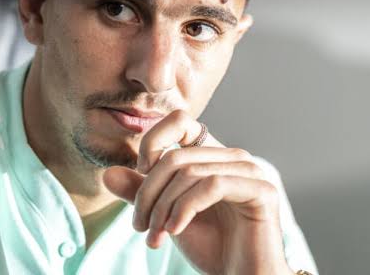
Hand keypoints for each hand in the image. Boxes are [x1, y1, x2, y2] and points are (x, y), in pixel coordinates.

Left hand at [103, 110, 292, 274]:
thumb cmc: (212, 247)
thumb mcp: (167, 217)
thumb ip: (142, 194)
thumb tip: (107, 174)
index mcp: (213, 156)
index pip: (180, 122)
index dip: (153, 142)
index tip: (141, 178)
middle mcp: (234, 157)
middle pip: (175, 158)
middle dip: (148, 194)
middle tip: (140, 227)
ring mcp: (250, 171)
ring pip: (189, 172)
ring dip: (163, 207)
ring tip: (155, 237)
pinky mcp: (262, 190)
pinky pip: (212, 185)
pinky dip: (185, 209)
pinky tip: (176, 230)